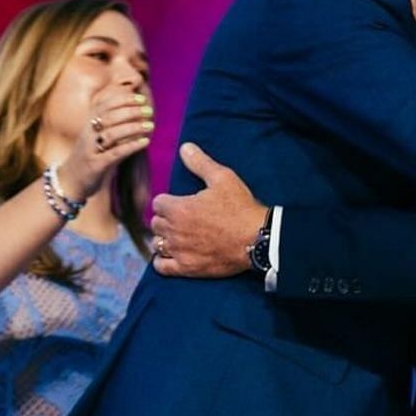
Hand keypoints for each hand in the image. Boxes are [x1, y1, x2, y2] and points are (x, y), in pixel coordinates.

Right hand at [56, 85, 153, 199]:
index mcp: (88, 125)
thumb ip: (112, 125)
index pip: (103, 106)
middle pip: (108, 117)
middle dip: (130, 111)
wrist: (69, 181)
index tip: (141, 99)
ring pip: (111, 134)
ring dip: (133, 127)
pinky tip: (145, 142)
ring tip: (151, 126)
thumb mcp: (97, 138)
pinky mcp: (96, 165)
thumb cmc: (90, 157)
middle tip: (149, 110)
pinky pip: (114, 154)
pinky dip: (130, 146)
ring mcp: (90, 150)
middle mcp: (87, 135)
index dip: (122, 100)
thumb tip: (136, 112)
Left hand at [150, 143, 266, 278]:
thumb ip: (200, 163)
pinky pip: (161, 266)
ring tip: (179, 236)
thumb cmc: (241, 208)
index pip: (158, 202)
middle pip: (156, 223)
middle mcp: (173, 230)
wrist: (259, 239)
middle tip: (184, 218)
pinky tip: (172, 255)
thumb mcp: (224, 179)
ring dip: (165, 238)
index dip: (169, 201)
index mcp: (178, 208)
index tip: (182, 203)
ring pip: (157, 242)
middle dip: (166, 219)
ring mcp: (179, 251)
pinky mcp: (186, 267)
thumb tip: (185, 147)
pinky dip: (162, 261)